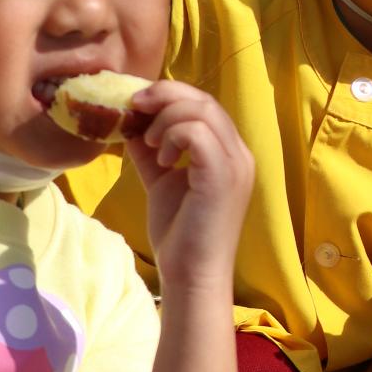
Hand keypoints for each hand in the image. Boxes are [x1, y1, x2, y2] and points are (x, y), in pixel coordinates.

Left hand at [127, 79, 254, 290]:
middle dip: (165, 96)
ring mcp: (235, 163)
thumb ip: (151, 154)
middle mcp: (240, 154)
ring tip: (151, 146)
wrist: (191, 276)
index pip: (206, 105)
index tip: (137, 104)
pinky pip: (196, 133)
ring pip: (202, 110)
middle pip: (205, 100)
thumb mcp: (162, 183)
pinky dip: (172, 136)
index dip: (171, 96)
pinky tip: (161, 160)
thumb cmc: (180, 235)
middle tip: (134, 107)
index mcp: (230, 153)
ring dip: (166, 119)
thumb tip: (131, 127)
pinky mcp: (222, 175)